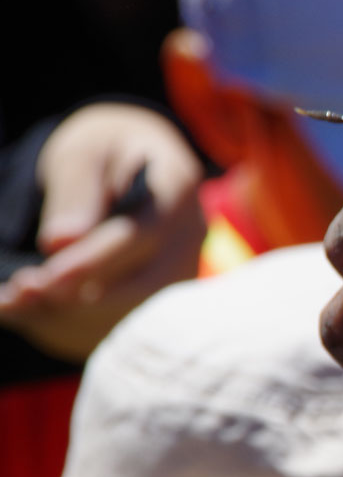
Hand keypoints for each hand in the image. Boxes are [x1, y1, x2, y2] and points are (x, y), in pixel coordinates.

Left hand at [0, 103, 204, 360]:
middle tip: (19, 293)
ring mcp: (183, 270)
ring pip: (130, 313)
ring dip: (67, 316)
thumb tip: (60, 243)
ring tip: (13, 302)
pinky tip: (29, 312)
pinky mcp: (163, 296)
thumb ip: (75, 192)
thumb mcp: (82, 153)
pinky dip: (70, 325)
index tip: (45, 279)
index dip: (92, 262)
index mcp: (176, 186)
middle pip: (141, 285)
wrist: (131, 164)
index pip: (139, 236)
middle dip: (77, 297)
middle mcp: (191, 236)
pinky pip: (120, 323)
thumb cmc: (103, 151)